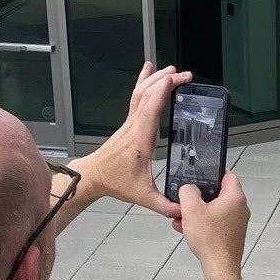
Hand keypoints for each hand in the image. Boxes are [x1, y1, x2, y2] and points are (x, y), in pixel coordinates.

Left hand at [75, 61, 189, 221]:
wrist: (93, 176)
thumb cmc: (115, 183)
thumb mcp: (143, 197)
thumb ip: (165, 205)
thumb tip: (185, 210)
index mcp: (140, 141)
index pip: (151, 111)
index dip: (162, 93)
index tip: (174, 80)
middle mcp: (134, 127)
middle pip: (148, 96)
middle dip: (166, 81)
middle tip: (185, 75)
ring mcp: (130, 122)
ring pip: (141, 93)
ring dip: (156, 79)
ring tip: (173, 70)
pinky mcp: (129, 122)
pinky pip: (137, 97)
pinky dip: (144, 81)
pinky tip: (149, 70)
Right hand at [179, 172, 250, 278]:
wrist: (219, 267)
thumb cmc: (210, 240)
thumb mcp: (191, 209)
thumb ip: (188, 191)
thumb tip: (188, 189)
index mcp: (235, 197)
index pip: (227, 175)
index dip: (212, 173)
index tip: (200, 177)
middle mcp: (240, 208)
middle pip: (218, 194)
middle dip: (199, 198)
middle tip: (186, 202)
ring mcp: (237, 222)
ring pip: (214, 210)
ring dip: (197, 212)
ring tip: (182, 219)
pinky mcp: (232, 233)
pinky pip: (216, 222)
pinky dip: (203, 223)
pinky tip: (188, 230)